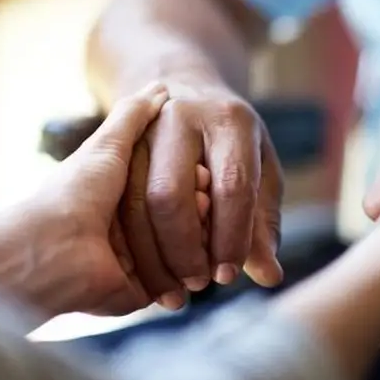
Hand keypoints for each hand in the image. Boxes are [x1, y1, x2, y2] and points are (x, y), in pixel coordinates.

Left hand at [27, 83, 199, 314]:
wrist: (54, 248)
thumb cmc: (78, 192)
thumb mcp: (109, 144)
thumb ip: (134, 117)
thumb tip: (160, 88)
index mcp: (127, 194)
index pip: (180, 184)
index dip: (196, 175)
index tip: (204, 167)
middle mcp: (135, 227)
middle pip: (190, 216)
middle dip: (202, 205)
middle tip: (206, 193)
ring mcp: (143, 260)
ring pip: (193, 247)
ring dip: (202, 234)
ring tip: (205, 216)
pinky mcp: (145, 289)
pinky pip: (182, 279)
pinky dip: (194, 265)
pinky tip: (202, 252)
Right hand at [120, 80, 284, 308]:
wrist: (185, 92)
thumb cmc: (234, 144)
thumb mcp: (261, 173)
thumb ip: (263, 223)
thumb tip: (270, 276)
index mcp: (229, 121)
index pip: (230, 186)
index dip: (230, 237)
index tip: (227, 275)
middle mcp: (180, 117)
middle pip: (169, 194)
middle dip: (182, 250)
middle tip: (197, 284)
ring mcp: (138, 129)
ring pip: (131, 202)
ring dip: (150, 256)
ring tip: (172, 287)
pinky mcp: (111, 146)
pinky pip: (109, 205)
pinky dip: (127, 246)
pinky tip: (144, 273)